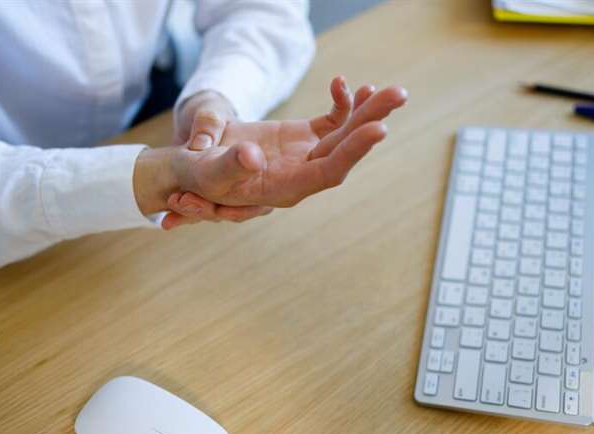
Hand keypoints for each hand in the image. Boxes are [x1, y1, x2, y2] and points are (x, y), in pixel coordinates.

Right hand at [163, 77, 406, 221]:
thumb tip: (251, 157)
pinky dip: (342, 103)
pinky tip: (344, 84)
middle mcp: (301, 175)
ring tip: (393, 90)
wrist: (195, 165)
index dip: (352, 152)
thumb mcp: (204, 171)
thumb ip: (227, 166)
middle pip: (344, 150)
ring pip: (344, 134)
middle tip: (397, 95)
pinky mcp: (302, 139)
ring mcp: (304, 155)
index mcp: (283, 188)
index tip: (377, 128)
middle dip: (371, 122)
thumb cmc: (196, 174)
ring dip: (367, 111)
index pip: (327, 173)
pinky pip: (331, 122)